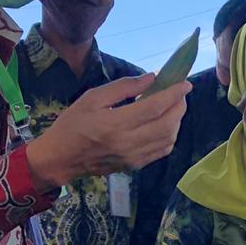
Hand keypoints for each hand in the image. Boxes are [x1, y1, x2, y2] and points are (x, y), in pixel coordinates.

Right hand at [27, 74, 189, 189]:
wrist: (60, 158)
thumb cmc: (73, 124)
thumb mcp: (92, 98)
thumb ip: (124, 87)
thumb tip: (151, 79)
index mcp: (115, 124)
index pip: (154, 108)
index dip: (173, 94)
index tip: (185, 83)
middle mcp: (128, 143)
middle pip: (167, 125)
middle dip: (179, 106)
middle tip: (179, 93)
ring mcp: (133, 158)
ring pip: (168, 139)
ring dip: (176, 121)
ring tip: (173, 106)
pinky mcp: (134, 166)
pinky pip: (161, 151)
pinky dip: (169, 136)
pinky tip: (164, 124)